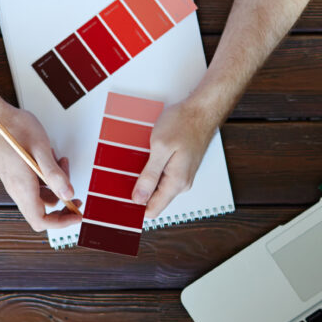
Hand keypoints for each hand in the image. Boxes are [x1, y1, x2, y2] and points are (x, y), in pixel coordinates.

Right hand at [0, 104, 81, 231]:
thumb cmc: (13, 129)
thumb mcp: (41, 149)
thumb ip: (55, 174)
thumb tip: (68, 194)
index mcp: (22, 186)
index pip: (40, 220)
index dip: (60, 222)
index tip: (75, 215)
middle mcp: (16, 188)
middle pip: (41, 211)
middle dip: (61, 205)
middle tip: (75, 196)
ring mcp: (15, 182)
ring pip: (40, 197)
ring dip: (55, 186)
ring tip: (62, 164)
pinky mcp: (15, 175)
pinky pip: (34, 185)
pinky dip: (46, 177)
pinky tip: (50, 160)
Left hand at [131, 98, 219, 218]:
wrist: (201, 110)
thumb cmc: (184, 123)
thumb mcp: (160, 148)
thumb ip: (149, 175)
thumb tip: (139, 198)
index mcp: (176, 182)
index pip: (153, 210)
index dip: (135, 208)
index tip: (120, 200)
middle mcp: (181, 183)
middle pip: (153, 199)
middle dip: (137, 190)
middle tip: (124, 175)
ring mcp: (181, 176)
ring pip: (156, 186)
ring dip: (144, 177)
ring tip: (135, 161)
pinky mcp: (179, 167)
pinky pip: (161, 176)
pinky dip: (151, 169)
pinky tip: (145, 156)